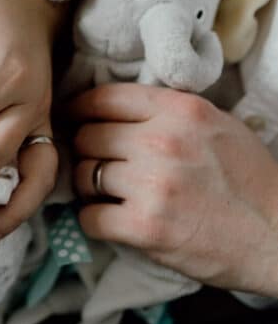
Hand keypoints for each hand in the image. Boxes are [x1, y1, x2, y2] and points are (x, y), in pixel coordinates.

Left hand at [69, 84, 277, 295]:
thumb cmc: (249, 181)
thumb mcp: (217, 126)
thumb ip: (169, 114)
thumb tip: (116, 112)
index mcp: (181, 110)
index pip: (105, 98)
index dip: (80, 109)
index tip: (73, 119)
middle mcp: (162, 141)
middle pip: (88, 137)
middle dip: (87, 152)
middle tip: (96, 165)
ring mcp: (152, 184)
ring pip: (84, 176)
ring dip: (88, 188)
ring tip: (107, 194)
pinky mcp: (144, 226)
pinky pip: (89, 217)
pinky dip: (94, 220)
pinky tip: (111, 220)